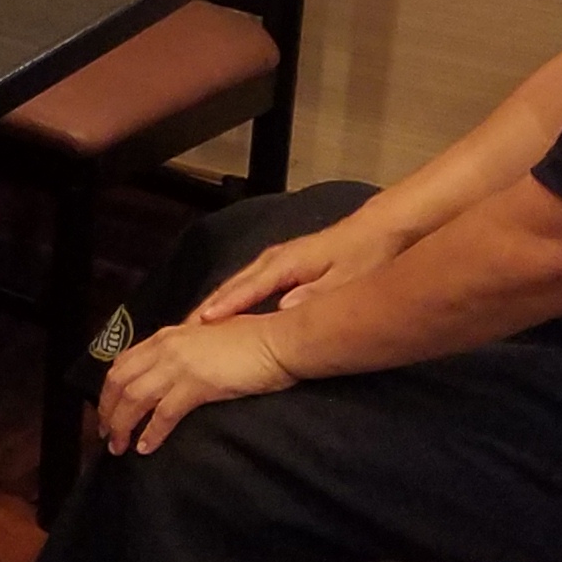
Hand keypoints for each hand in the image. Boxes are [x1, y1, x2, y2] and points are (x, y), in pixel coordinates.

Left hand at [98, 316, 296, 456]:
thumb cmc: (252, 341)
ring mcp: (179, 365)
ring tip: (119, 448)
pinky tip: (146, 448)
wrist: (279, 341)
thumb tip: (169, 374)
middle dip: (108, 411)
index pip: (123, 363)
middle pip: (120, 381)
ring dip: (122, 426)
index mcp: (167, 335)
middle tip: (107, 436)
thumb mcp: (208, 340)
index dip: (109, 390)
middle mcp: (166, 347)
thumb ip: (185, 351)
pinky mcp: (197, 384)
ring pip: (134, 399)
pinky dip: (151, 433)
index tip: (107, 411)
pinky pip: (163, 414)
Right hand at [188, 202, 414, 326]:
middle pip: (232, 285)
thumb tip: (285, 312)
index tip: (200, 324)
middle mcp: (275, 259)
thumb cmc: (365, 254)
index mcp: (286, 263)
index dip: (223, 307)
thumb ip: (316, 295)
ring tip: (194, 327)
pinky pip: (248, 284)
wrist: (380, 228)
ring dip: (216, 303)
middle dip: (207, 308)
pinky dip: (231, 298)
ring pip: (237, 284)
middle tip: (181, 333)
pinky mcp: (284, 265)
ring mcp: (277, 260)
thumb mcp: (347, 278)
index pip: (246, 289)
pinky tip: (225, 312)